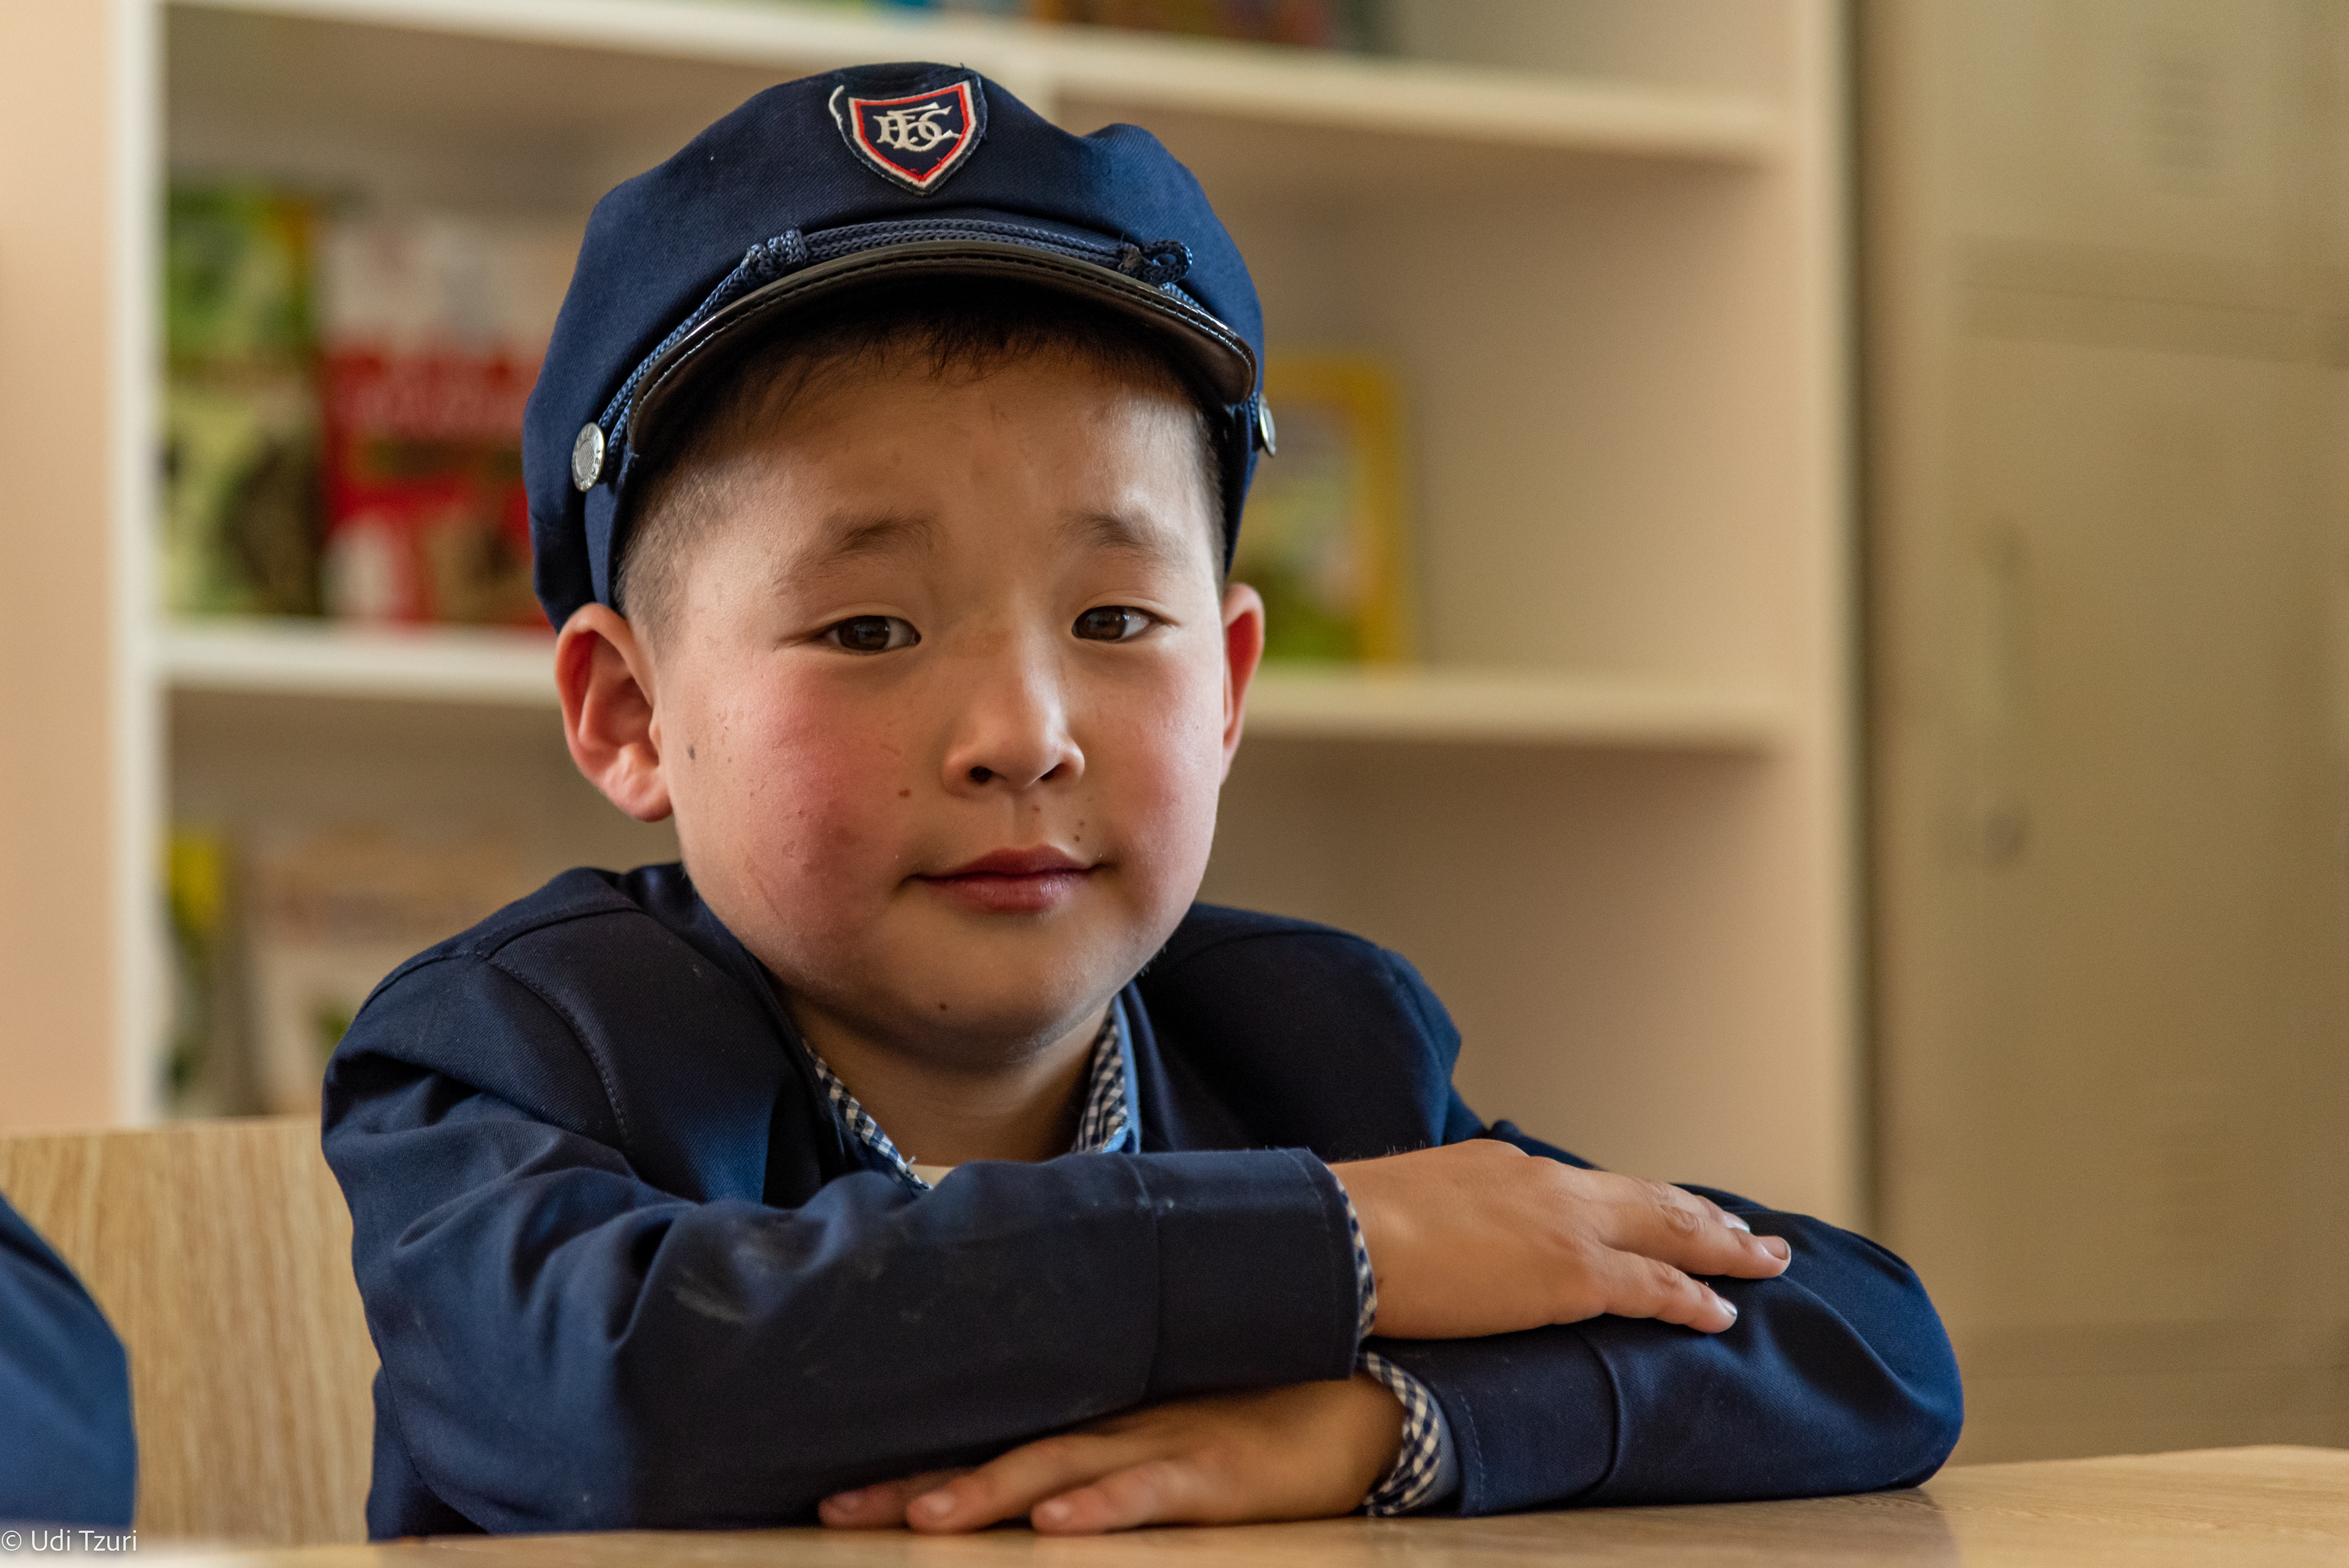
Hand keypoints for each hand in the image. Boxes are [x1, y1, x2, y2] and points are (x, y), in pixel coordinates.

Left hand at [817, 1374, 1404, 1534]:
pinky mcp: (1215, 1474)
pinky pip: (1150, 1492)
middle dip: (918, 1489)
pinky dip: (1103, 1508)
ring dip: (991, 1493)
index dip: (910, 1470)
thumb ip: (1097, 1447)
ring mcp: (1163, 1445)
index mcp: (1097, 1423)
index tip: (832, 1497)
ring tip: (926, 1517)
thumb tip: (1025, 1486)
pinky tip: (1058, 1526)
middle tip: (836, 1511)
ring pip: (1061, 1469)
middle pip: (1001, 1457)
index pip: (988, 1445)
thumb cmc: (1252, 1422)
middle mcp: (1114, 1428)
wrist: (1357, 1398)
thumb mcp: (1164, 1430)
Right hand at [1333, 1140, 1791, 1337]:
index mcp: (1504, 1167)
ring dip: (1721, 1248)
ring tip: (1763, 1261)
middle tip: (1751, 1233)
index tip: (1665, 1210)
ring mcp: (1565, 1227)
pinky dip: (1693, 1299)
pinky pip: (1654, 1287)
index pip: (1587, 1189)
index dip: (1638, 1202)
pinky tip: (1720, 1312)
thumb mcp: (1408, 1206)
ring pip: (1669, 1232)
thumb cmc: (1354, 1228)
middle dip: (1705, 1216)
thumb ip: (1445, 1219)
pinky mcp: (1572, 1276)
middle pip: (1649, 1199)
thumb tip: (1439, 1241)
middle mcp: (1546, 1185)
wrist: (1345, 1234)